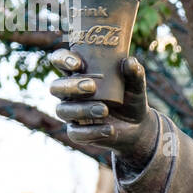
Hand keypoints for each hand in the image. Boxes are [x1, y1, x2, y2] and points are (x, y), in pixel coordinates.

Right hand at [49, 49, 157, 170]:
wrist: (138, 126)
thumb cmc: (130, 99)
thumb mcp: (136, 85)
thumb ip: (134, 73)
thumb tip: (130, 62)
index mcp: (79, 74)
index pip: (60, 60)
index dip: (62, 59)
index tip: (78, 64)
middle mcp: (70, 93)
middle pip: (55, 87)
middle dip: (71, 86)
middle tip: (92, 87)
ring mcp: (72, 113)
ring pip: (62, 110)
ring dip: (82, 109)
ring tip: (105, 110)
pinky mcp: (77, 133)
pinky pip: (76, 133)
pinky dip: (92, 131)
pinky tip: (109, 129)